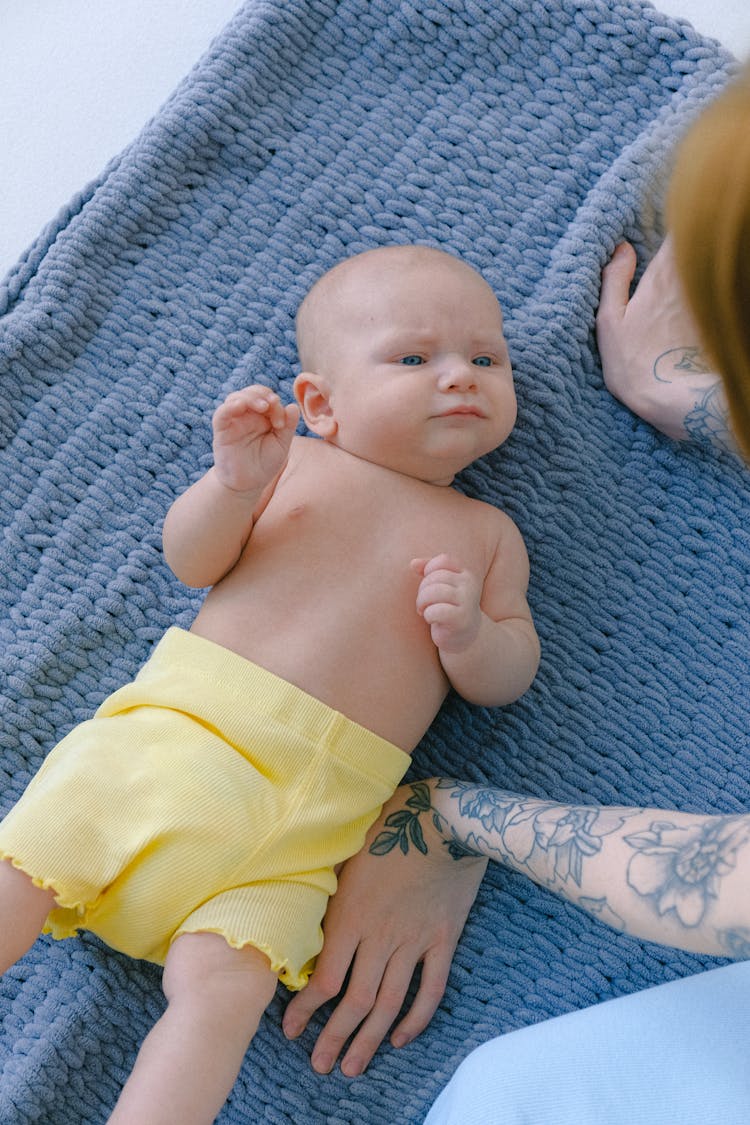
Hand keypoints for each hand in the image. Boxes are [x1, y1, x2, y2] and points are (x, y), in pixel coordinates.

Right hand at [212, 385, 298, 492]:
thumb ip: (287, 426)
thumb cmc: (265, 463)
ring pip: (236, 397)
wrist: (248, 483)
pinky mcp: (222, 430)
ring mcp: (233, 421)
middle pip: (251, 392)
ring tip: (263, 406)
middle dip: (263, 394)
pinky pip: (222, 413)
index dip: (276, 404)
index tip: (281, 423)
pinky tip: (239, 405)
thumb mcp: (282, 444)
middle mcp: (247, 415)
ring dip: (250, 397)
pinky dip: (230, 406)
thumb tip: (293, 406)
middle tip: (273, 404)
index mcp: (262, 416)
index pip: (268, 398)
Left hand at [282, 784, 486, 1075]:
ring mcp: (414, 941)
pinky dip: (417, 1018)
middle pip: (356, 1001)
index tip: (292, 1031)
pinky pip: (431, 988)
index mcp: (351, 916)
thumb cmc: (389, 822)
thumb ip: (326, 886)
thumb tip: (299, 904)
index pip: (325, 979)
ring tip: (355, 1066)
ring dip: (370, 1039)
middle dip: (335, 1038)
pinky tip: (402, 1038)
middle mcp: (381, 936)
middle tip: (321, 1066)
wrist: (445, 817)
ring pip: (390, 1003)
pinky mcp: (443, 939)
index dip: (307, 1011)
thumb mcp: (346, 850)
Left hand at [412, 554, 482, 652]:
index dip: (429, 571)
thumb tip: (413, 563)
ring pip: (433, 592)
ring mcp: (467, 602)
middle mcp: (469, 585)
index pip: (443, 561)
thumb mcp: (440, 586)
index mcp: (465, 574)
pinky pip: (435, 611)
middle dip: (422, 591)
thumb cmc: (448, 607)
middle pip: (435, 577)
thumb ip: (428, 571)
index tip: (429, 585)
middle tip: (422, 603)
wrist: (463, 636)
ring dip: (422, 603)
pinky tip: (432, 620)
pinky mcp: (461, 619)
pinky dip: (428, 615)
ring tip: (423, 610)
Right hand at [596, 240, 724, 442]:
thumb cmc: (635, 365)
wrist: (676, 400)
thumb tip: (622, 248)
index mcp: (661, 276)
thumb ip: (614, 280)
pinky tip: (708, 297)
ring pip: (711, 268)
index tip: (671, 226)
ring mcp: (710, 300)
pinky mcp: (721, 319)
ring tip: (695, 266)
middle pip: (699, 246)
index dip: (679, 225)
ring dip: (704, 265)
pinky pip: (720, 291)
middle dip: (694, 241)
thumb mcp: (609, 323)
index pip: (679, 232)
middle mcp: (690, 282)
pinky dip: (714, 289)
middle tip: (691, 238)